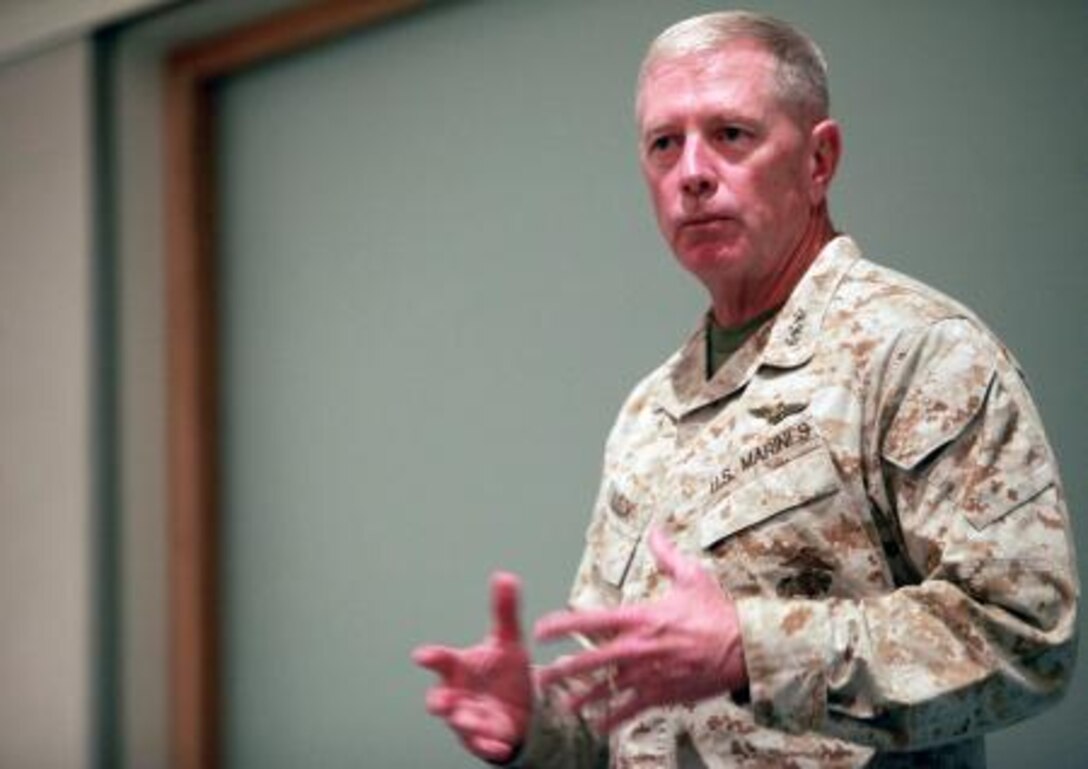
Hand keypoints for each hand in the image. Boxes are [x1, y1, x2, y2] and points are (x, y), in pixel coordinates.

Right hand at [412, 572, 532, 762]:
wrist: (520, 707)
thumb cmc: (503, 672)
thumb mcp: (508, 641)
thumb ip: (504, 611)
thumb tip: (505, 575)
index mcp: (460, 668)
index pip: (442, 660)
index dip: (432, 657)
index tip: (422, 656)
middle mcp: (459, 694)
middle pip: (440, 699)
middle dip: (439, 701)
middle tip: (441, 702)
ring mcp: (469, 718)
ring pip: (461, 723)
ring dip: (467, 722)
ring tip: (478, 721)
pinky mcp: (483, 738)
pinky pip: (483, 745)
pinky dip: (490, 745)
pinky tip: (500, 745)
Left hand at [534, 527, 745, 731]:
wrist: (744, 649)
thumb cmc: (718, 613)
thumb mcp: (692, 576)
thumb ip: (667, 554)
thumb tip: (656, 530)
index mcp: (640, 618)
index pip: (591, 620)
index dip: (562, 624)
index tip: (542, 630)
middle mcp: (638, 648)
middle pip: (589, 661)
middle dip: (562, 670)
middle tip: (540, 676)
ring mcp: (648, 674)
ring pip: (606, 690)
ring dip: (581, 698)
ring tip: (562, 705)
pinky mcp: (662, 695)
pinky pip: (631, 710)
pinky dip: (613, 719)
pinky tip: (600, 727)